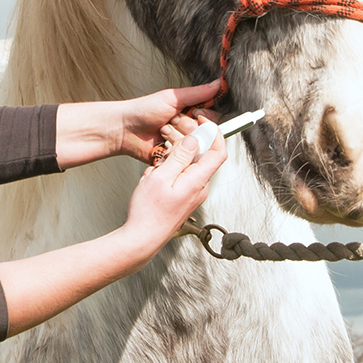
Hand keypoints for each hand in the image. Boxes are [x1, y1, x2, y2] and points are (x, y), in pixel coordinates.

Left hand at [118, 80, 220, 163]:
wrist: (125, 129)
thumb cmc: (143, 110)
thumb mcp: (172, 98)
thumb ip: (197, 93)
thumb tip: (218, 83)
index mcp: (190, 111)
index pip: (212, 116)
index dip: (204, 116)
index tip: (195, 112)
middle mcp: (188, 127)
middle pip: (204, 132)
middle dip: (187, 125)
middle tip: (172, 120)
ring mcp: (182, 142)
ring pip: (195, 144)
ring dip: (179, 137)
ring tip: (164, 131)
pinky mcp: (175, 156)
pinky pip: (185, 157)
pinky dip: (174, 149)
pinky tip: (163, 143)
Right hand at [121, 128, 226, 249]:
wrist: (142, 238)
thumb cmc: (149, 213)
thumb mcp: (160, 177)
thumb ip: (180, 157)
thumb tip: (194, 140)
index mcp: (197, 181)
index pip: (219, 151)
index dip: (214, 133)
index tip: (202, 123)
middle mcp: (200, 188)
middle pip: (202, 156)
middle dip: (184, 147)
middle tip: (166, 147)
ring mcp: (193, 194)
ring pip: (188, 166)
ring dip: (172, 161)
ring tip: (155, 171)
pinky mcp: (184, 198)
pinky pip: (180, 176)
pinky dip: (168, 172)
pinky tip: (154, 180)